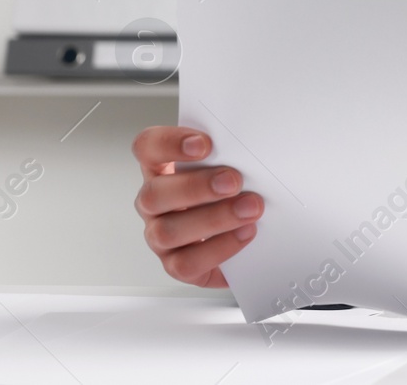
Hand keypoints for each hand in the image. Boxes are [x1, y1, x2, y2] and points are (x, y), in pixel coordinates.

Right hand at [132, 126, 262, 286]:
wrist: (246, 234)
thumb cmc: (233, 190)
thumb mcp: (231, 164)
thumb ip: (233, 152)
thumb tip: (259, 142)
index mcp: (162, 168)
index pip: (148, 148)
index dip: (169, 144)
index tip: (205, 144)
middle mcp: (154, 202)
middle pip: (154, 194)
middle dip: (196, 187)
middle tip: (234, 181)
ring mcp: (160, 235)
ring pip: (167, 231)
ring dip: (213, 219)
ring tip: (250, 209)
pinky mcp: (175, 264)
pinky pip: (186, 263)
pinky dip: (219, 248)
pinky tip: (245, 233)